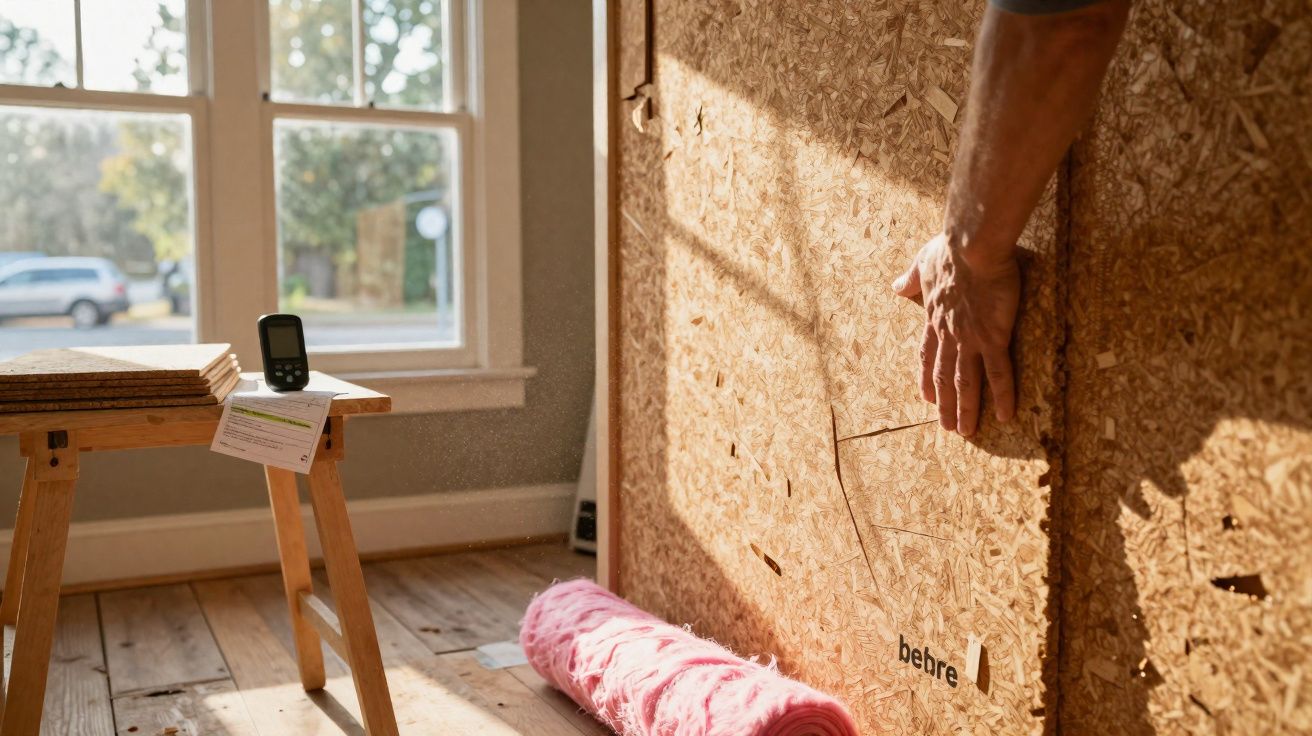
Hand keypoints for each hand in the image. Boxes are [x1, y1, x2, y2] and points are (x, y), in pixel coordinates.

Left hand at [892, 233, 1018, 435]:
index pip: (927, 356)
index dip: (926, 378)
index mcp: (934, 319)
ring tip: (967, 432)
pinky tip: (1005, 415)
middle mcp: (948, 335)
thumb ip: (910, 279)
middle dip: (944, 404)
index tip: (925, 397)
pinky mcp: (993, 337)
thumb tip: (896, 285)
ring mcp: (970, 339)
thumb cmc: (949, 249)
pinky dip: (1001, 396)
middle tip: (947, 428)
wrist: (970, 246)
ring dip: (966, 409)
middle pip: (944, 377)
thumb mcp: (922, 263)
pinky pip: (998, 373)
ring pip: (966, 383)